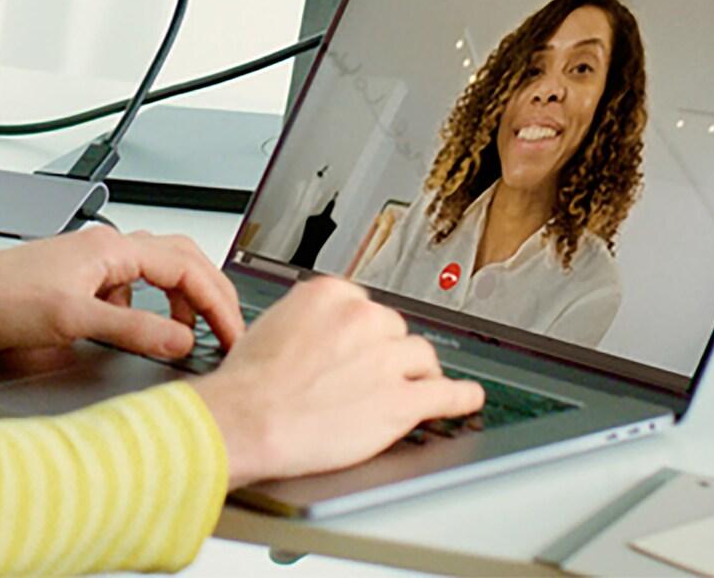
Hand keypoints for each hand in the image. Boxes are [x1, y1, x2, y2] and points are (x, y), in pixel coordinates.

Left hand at [0, 225, 243, 357]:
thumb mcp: (72, 319)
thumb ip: (133, 330)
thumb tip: (182, 341)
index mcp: (111, 248)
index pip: (185, 266)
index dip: (217, 301)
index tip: (233, 335)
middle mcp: (105, 250)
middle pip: (179, 260)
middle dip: (210, 294)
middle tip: (229, 333)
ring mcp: (91, 266)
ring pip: (156, 274)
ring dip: (183, 301)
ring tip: (193, 337)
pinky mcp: (77, 285)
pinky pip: (131, 291)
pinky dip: (151, 311)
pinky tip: (143, 336)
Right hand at [189, 276, 483, 488]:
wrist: (247, 420)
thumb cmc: (250, 381)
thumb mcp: (273, 324)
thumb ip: (310, 320)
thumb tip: (325, 331)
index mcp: (330, 293)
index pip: (366, 305)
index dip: (365, 332)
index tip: (365, 344)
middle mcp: (362, 318)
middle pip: (395, 329)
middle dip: (387, 351)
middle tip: (372, 374)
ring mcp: (384, 359)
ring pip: (421, 356)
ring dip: (416, 373)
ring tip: (414, 386)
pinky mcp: (399, 401)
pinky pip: (445, 394)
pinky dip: (461, 397)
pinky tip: (466, 397)